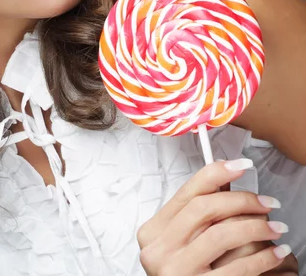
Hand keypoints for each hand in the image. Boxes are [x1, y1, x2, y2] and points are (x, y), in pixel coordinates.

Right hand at [137, 160, 291, 274]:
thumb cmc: (186, 274)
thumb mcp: (182, 242)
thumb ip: (198, 215)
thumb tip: (225, 179)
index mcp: (152, 232)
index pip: (186, 193)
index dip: (216, 174)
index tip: (241, 165)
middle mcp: (158, 250)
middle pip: (204, 209)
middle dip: (241, 200)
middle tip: (267, 202)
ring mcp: (175, 271)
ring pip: (222, 234)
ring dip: (256, 227)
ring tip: (276, 228)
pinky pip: (238, 268)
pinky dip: (263, 258)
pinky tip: (276, 253)